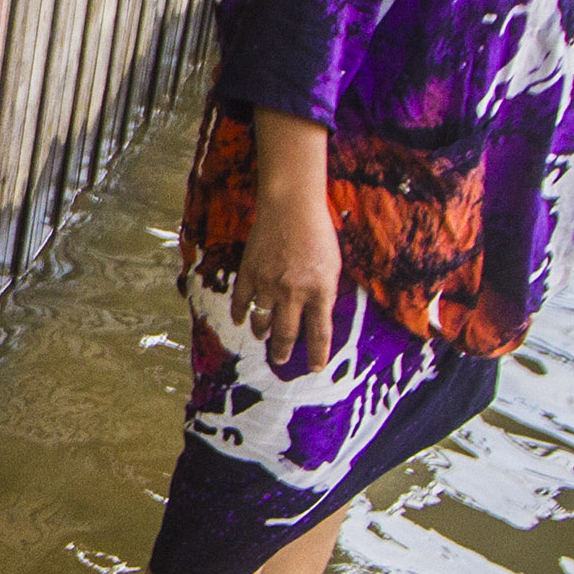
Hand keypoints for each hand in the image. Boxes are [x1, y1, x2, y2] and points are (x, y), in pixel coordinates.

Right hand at [233, 191, 342, 374]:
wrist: (291, 206)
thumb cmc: (318, 231)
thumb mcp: (333, 265)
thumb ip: (326, 291)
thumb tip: (320, 312)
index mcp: (320, 292)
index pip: (320, 333)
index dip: (318, 354)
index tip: (316, 367)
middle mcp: (294, 294)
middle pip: (288, 334)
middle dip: (285, 351)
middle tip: (282, 360)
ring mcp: (269, 285)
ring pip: (263, 321)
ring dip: (263, 334)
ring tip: (263, 339)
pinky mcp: (250, 273)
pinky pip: (242, 301)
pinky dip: (240, 313)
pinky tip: (241, 320)